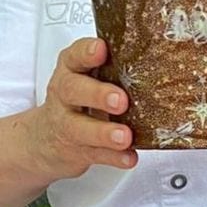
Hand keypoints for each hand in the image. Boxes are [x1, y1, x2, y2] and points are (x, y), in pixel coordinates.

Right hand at [26, 37, 136, 177]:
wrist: (45, 140)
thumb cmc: (77, 100)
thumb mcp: (85, 77)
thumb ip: (113, 65)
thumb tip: (162, 54)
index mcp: (71, 71)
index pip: (74, 56)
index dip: (86, 52)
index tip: (101, 49)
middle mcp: (65, 95)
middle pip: (73, 91)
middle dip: (97, 94)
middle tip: (120, 100)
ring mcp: (68, 125)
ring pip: (81, 128)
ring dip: (104, 132)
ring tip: (124, 136)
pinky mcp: (77, 151)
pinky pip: (96, 155)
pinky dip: (114, 157)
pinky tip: (128, 157)